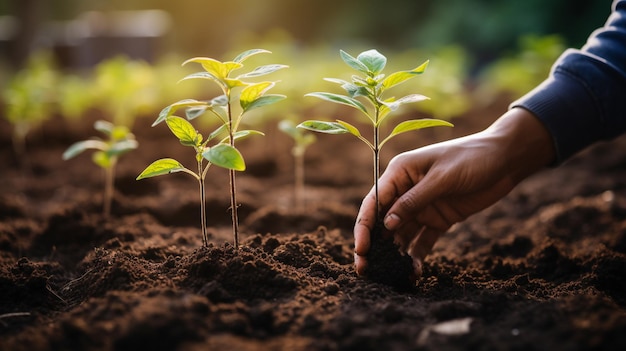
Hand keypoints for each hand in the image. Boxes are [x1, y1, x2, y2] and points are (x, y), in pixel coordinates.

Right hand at [354, 108, 554, 276]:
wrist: (505, 159)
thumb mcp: (442, 177)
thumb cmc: (471, 157)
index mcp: (400, 173)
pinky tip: (414, 272)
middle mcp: (405, 191)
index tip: (361, 250)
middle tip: (366, 270)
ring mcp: (421, 207)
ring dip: (394, 255)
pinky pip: (422, 241)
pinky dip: (416, 256)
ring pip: (400, 235)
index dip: (364, 227)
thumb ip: (413, 201)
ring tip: (391, 276)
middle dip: (373, 246)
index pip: (374, 202)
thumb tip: (386, 225)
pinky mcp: (438, 219)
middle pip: (382, 222)